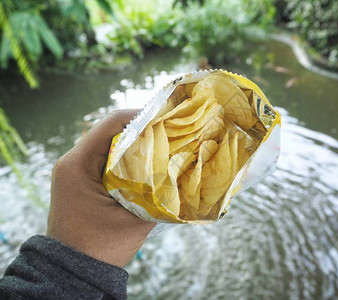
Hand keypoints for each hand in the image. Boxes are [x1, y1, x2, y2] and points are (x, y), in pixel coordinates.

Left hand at [47, 110, 154, 267]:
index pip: (110, 124)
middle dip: (142, 131)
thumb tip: (183, 174)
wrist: (73, 271)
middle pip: (110, 132)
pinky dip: (127, 159)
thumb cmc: (99, 247)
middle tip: (169, 134)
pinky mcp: (82, 181)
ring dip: (135, 145)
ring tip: (162, 148)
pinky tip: (147, 166)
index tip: (166, 119)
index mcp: (77, 165)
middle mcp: (72, 162)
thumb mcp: (134, 218)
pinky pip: (106, 160)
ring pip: (109, 145)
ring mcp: (75, 171)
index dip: (140, 116)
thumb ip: (159, 194)